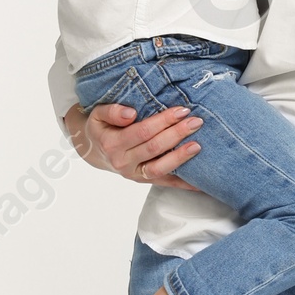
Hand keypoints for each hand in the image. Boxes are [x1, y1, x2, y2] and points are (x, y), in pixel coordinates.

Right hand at [65, 100, 203, 187]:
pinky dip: (183, 184)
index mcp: (112, 143)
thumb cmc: (101, 128)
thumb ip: (112, 111)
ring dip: (180, 157)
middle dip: (177, 134)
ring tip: (198, 145)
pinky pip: (165, 183)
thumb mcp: (98, 115)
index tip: (181, 110)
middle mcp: (122, 161)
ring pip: (160, 168)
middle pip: (154, 148)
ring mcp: (133, 174)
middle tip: (196, 122)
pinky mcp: (143, 181)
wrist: (94, 151)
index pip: (142, 131)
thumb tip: (131, 113)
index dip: (163, 121)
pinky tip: (200, 182)